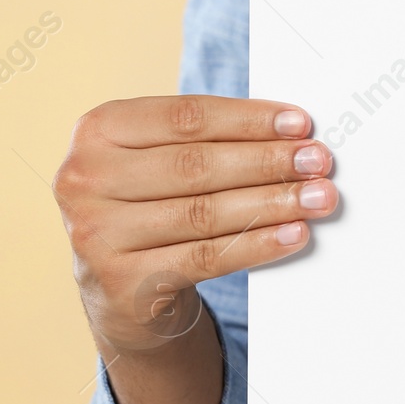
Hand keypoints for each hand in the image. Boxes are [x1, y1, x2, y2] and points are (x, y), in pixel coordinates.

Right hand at [55, 96, 336, 350]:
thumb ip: (210, 140)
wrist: (118, 286)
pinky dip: (256, 244)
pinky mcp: (120, 280)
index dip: (249, 120)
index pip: (185, 117)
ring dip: (271, 203)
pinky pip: (203, 258)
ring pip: (203, 213)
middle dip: (268, 162)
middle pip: (196, 165)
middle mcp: (85, 178)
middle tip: (318, 161)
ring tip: (318, 197)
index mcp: (98, 131)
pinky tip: (294, 234)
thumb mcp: (161, 160)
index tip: (301, 123)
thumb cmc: (155, 204)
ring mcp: (96, 232)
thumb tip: (293, 134)